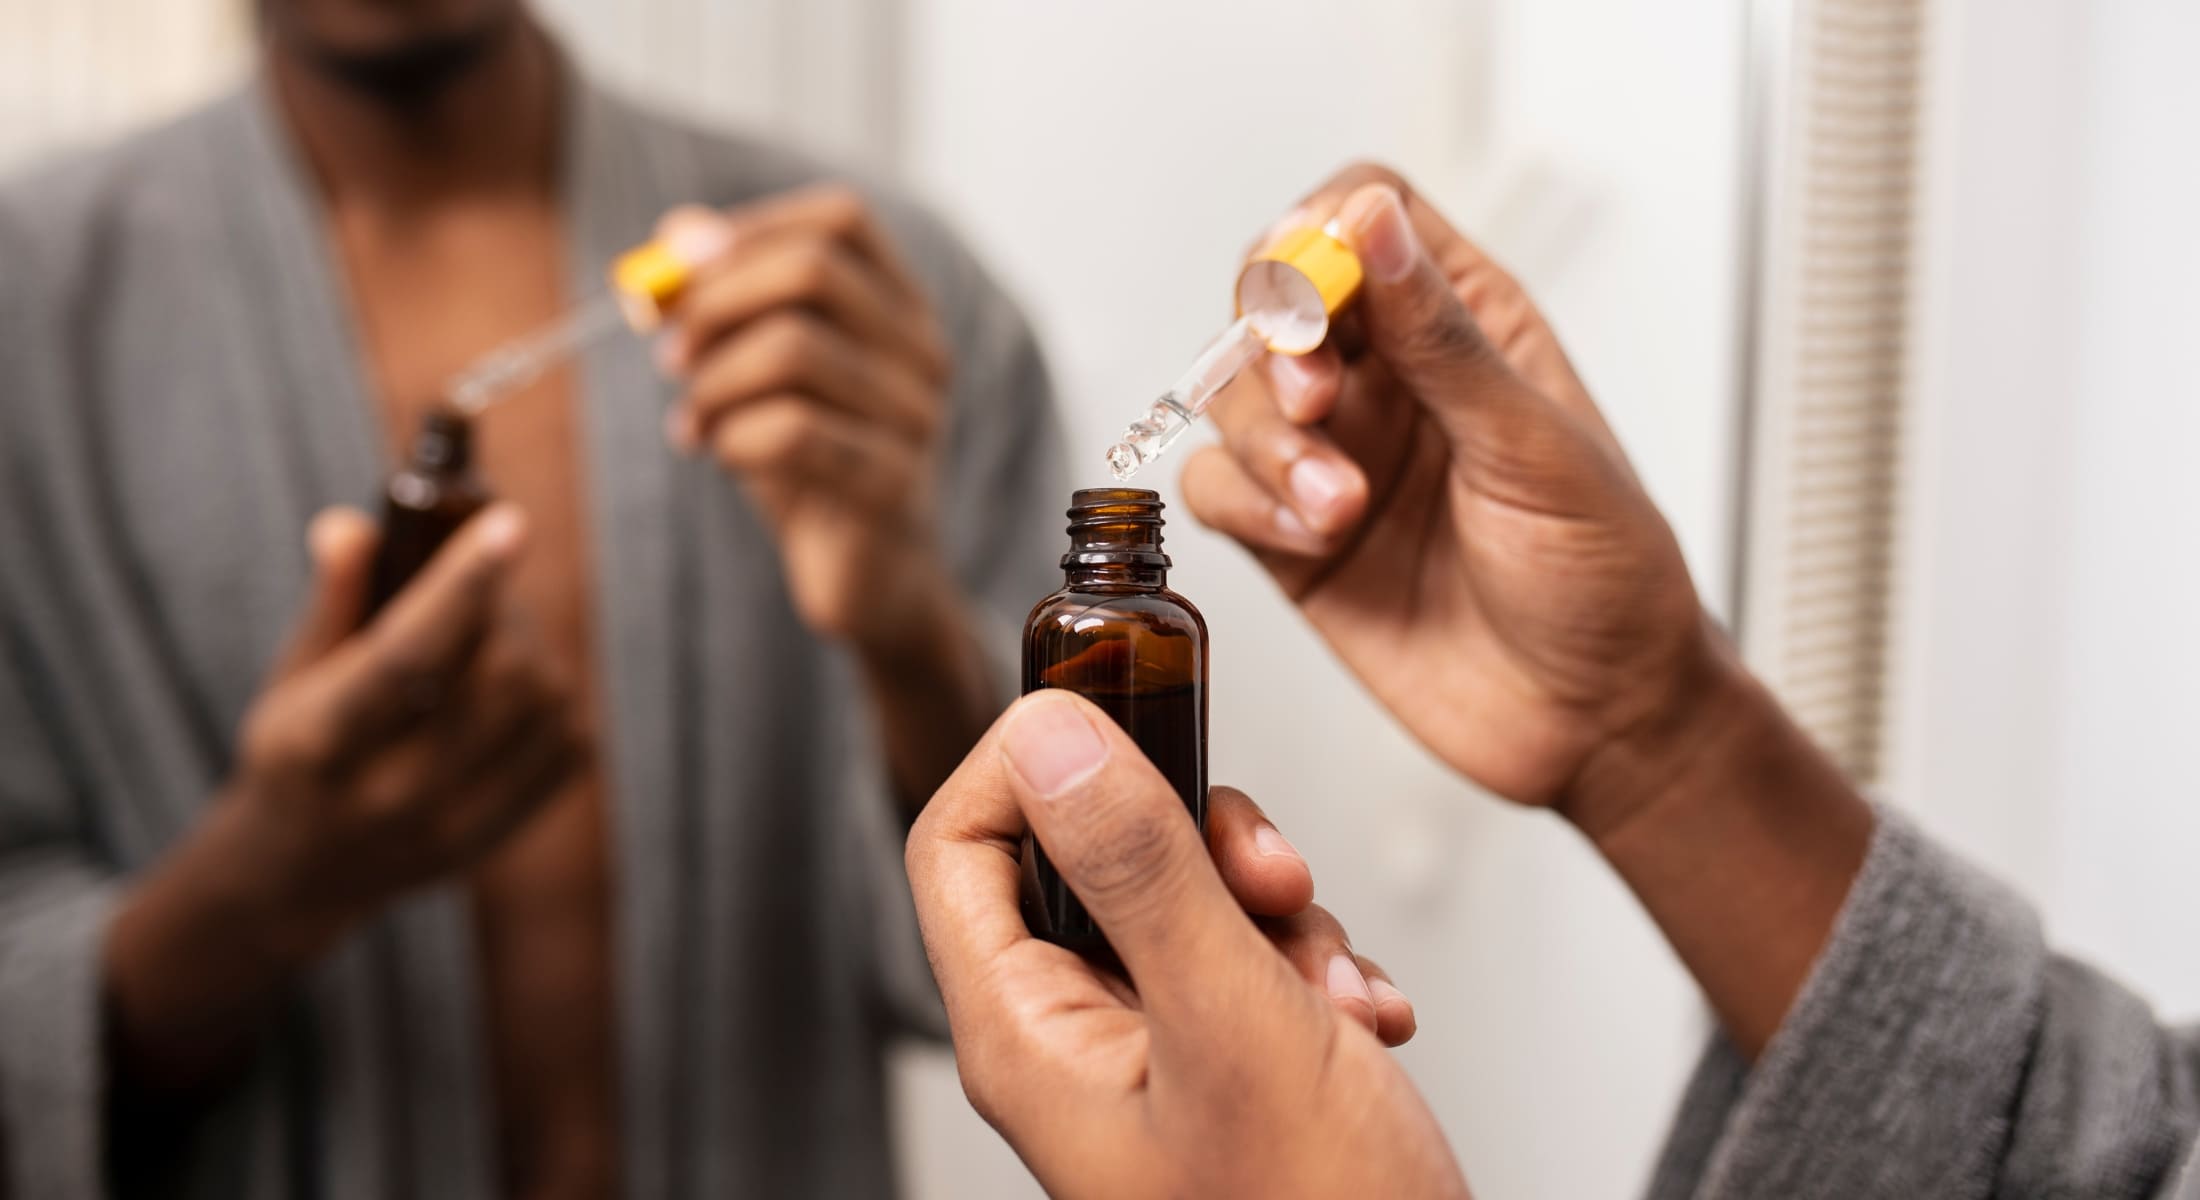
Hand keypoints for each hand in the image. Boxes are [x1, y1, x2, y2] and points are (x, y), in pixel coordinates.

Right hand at [217, 505, 579, 945]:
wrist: (304, 872)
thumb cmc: (298, 748)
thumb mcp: (291, 677)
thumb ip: (334, 601)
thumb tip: (353, 525)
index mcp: (323, 743)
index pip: (407, 657)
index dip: (462, 587)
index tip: (509, 523)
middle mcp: (394, 792)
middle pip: (496, 677)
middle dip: (502, 609)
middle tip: (481, 585)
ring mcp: (455, 825)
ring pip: (543, 705)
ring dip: (531, 649)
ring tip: (487, 640)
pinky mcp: (502, 835)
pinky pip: (569, 742)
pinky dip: (552, 699)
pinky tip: (506, 692)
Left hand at [653, 186, 956, 650]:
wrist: (868, 576)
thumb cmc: (810, 462)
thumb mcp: (760, 371)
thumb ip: (726, 298)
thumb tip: (679, 231)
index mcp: (902, 308)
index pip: (843, 220)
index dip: (752, 231)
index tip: (682, 273)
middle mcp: (923, 351)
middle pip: (813, 270)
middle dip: (716, 303)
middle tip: (669, 354)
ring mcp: (919, 417)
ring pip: (793, 349)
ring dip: (713, 382)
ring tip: (691, 422)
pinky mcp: (895, 484)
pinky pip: (793, 432)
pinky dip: (734, 438)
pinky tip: (721, 456)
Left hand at [906, 691, 1461, 1198]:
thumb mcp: (1231, 1021)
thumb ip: (1141, 868)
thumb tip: (1053, 733)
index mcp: (1026, 1036)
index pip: (958, 843)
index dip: (1028, 761)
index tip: (1125, 718)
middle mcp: (1072, 1042)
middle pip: (1086, 856)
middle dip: (1194, 840)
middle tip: (1269, 874)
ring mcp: (1147, 1057)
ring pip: (1181, 901)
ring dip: (1272, 911)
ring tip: (1330, 981)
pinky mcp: (1219, 1069)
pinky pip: (1245, 960)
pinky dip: (1310, 967)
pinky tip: (1359, 1019)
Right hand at [1184, 164, 1713, 836]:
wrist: (1597, 721)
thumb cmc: (1606, 578)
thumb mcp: (1536, 446)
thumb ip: (1443, 338)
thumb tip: (1371, 221)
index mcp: (1466, 321)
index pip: (1360, 215)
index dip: (1316, 235)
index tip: (1313, 296)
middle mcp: (1390, 377)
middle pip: (1271, 299)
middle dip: (1274, 346)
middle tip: (1317, 404)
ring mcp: (1334, 454)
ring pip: (1232, 395)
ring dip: (1264, 442)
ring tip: (1337, 507)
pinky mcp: (1292, 538)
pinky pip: (1217, 488)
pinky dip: (1245, 505)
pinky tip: (1315, 540)